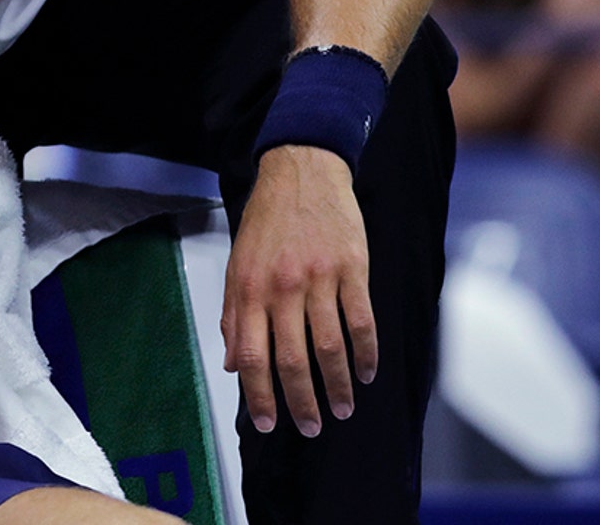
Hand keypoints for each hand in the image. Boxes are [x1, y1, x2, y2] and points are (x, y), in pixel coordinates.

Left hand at [221, 145, 374, 438]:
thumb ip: (233, 315)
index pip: (252, 356)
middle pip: (292, 359)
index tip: (269, 423)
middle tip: (310, 427)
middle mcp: (282, 287)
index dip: (260, 395)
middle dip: (301, 401)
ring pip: (330, 346)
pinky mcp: (352, 268)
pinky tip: (365, 374)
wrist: (301, 171)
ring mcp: (320, 278)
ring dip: (337, 385)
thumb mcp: (237, 264)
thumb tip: (233, 364)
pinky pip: (362, 321)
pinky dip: (366, 354)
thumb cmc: (266, 222)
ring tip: (341, 410)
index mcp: (249, 288)